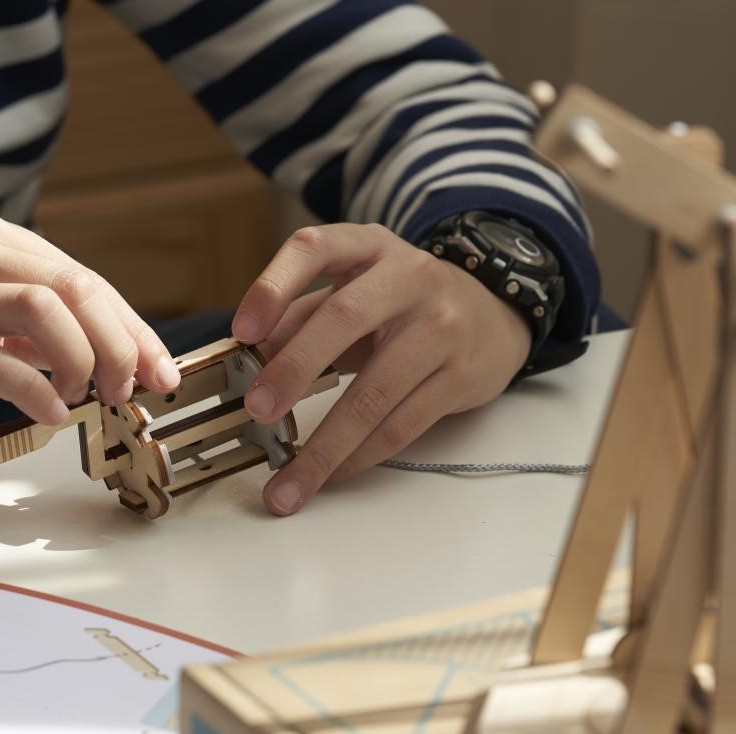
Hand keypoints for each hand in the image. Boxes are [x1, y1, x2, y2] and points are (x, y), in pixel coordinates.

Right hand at [0, 211, 179, 426]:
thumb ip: (39, 321)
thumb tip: (117, 355)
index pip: (83, 277)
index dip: (132, 327)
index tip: (160, 368)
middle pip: (72, 288)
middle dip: (118, 343)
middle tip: (130, 387)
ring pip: (39, 311)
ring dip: (81, 360)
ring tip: (87, 396)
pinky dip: (32, 389)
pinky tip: (51, 412)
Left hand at [232, 223, 531, 515]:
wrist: (493, 316)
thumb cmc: (401, 305)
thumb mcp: (351, 292)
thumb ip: (297, 318)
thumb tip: (242, 361)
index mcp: (368, 247)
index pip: (314, 248)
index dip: (273, 287)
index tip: (243, 332)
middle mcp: (408, 278)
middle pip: (344, 318)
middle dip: (294, 369)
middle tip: (257, 411)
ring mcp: (441, 327)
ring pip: (375, 392)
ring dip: (324, 446)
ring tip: (286, 485)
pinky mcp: (461, 377)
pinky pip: (402, 425)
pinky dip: (358, 457)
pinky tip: (329, 476)